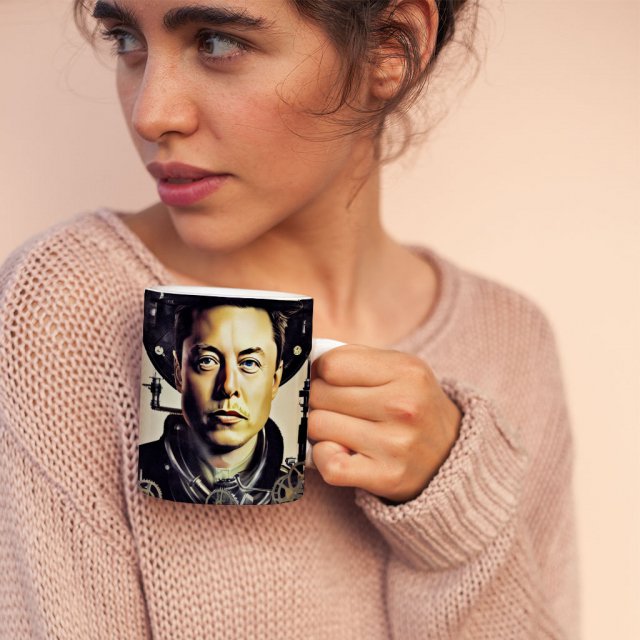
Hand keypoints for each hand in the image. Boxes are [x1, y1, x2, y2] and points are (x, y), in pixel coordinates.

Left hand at [308, 344, 461, 503]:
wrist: (452, 453)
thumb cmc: (411, 405)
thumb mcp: (398, 368)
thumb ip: (353, 359)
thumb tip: (304, 365)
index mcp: (406, 371)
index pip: (331, 365)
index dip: (322, 372)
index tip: (331, 382)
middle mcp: (403, 407)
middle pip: (320, 395)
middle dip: (321, 400)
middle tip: (339, 408)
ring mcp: (395, 444)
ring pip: (317, 426)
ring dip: (322, 429)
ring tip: (344, 429)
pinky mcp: (386, 476)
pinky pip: (329, 465)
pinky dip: (325, 458)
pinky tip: (340, 452)